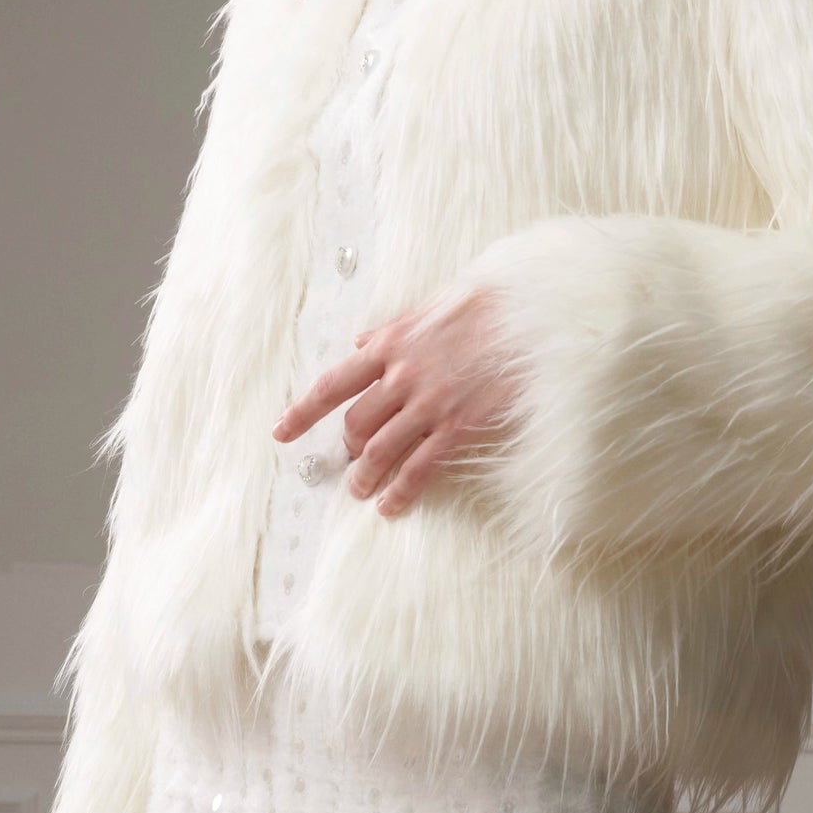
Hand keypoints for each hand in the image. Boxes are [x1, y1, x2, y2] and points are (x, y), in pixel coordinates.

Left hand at [273, 285, 520, 518]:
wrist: (531, 317)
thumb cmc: (487, 306)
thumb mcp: (431, 306)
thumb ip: (393, 327)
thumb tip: (361, 341)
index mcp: (390, 345)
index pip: (333, 385)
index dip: (302, 412)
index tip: (281, 432)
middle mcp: (402, 377)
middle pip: (356, 424)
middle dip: (347, 447)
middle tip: (351, 459)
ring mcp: (429, 405)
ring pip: (380, 450)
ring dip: (364, 477)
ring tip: (361, 492)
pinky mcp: (458, 426)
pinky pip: (419, 467)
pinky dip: (401, 491)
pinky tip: (391, 506)